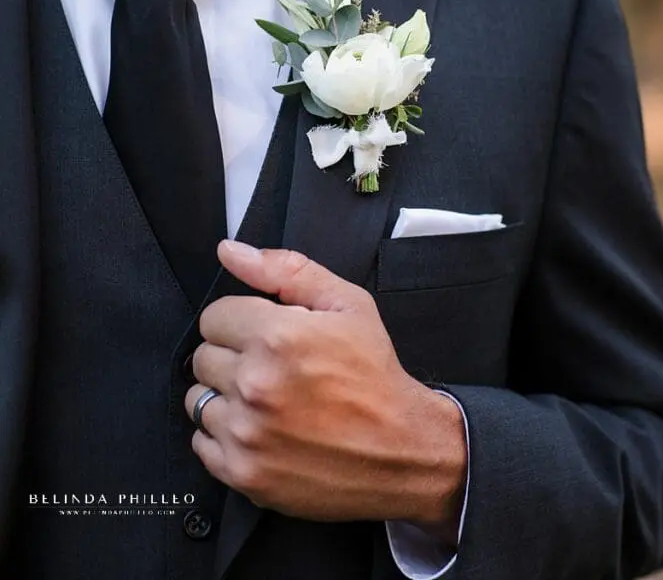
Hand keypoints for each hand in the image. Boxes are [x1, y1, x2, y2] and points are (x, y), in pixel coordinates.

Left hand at [184, 241, 466, 524]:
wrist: (402, 451)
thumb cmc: (375, 376)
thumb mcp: (346, 305)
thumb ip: (285, 270)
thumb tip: (230, 251)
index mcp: (278, 336)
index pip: (214, 317)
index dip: (241, 322)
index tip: (263, 335)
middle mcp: (255, 384)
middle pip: (203, 357)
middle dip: (233, 356)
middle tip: (270, 368)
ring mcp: (246, 433)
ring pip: (198, 399)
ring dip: (226, 396)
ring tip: (265, 400)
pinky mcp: (243, 473)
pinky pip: (202, 442)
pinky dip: (225, 436)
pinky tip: (260, 429)